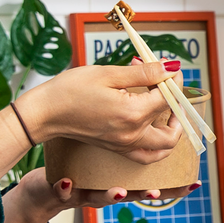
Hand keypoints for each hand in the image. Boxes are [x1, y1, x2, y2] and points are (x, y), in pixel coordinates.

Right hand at [29, 61, 184, 155]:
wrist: (44, 112)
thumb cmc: (70, 89)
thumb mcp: (108, 73)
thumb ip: (144, 73)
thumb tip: (170, 68)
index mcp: (132, 115)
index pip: (168, 100)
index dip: (174, 81)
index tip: (170, 69)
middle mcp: (131, 135)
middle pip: (171, 135)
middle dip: (179, 114)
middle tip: (173, 95)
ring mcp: (123, 146)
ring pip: (160, 150)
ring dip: (170, 133)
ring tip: (166, 112)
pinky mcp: (115, 148)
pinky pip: (143, 154)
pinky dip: (154, 143)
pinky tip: (149, 123)